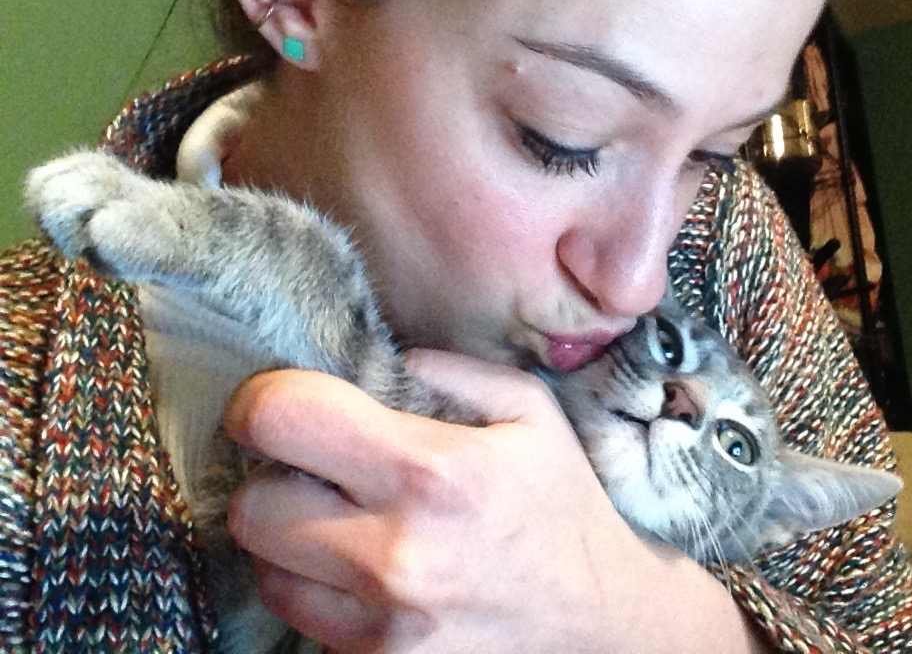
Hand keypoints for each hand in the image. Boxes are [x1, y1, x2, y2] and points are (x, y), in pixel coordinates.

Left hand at [222, 351, 766, 652]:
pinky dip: (311, 582)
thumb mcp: (531, 413)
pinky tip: (356, 562)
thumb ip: (454, 369)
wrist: (598, 620)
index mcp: (433, 470)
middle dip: (271, 475)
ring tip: (336, 516)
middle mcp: (395, 550)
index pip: (285, 421)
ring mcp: (381, 620)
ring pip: (262, 566)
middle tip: (310, 465)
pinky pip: (297, 613)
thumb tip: (384, 354)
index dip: (263, 401)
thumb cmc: (561, 507)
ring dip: (287, 534)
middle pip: (250, 505)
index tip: (279, 402)